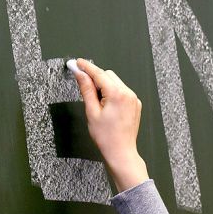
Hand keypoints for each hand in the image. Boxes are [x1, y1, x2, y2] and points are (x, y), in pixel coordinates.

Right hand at [72, 58, 148, 192]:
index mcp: (117, 94)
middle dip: (95, 77)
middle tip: (82, 84)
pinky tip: (105, 104)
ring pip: (115, 81)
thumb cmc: (106, 136)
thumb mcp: (91, 111)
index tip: (77, 62)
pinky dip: (112, 91)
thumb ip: (86, 89)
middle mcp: (128, 93)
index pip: (99, 74)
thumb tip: (80, 74)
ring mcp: (133, 99)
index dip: (86, 67)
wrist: (121, 151)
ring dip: (104, 84)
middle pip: (108, 75)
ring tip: (96, 101)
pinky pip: (121, 90)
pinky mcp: (135, 104)